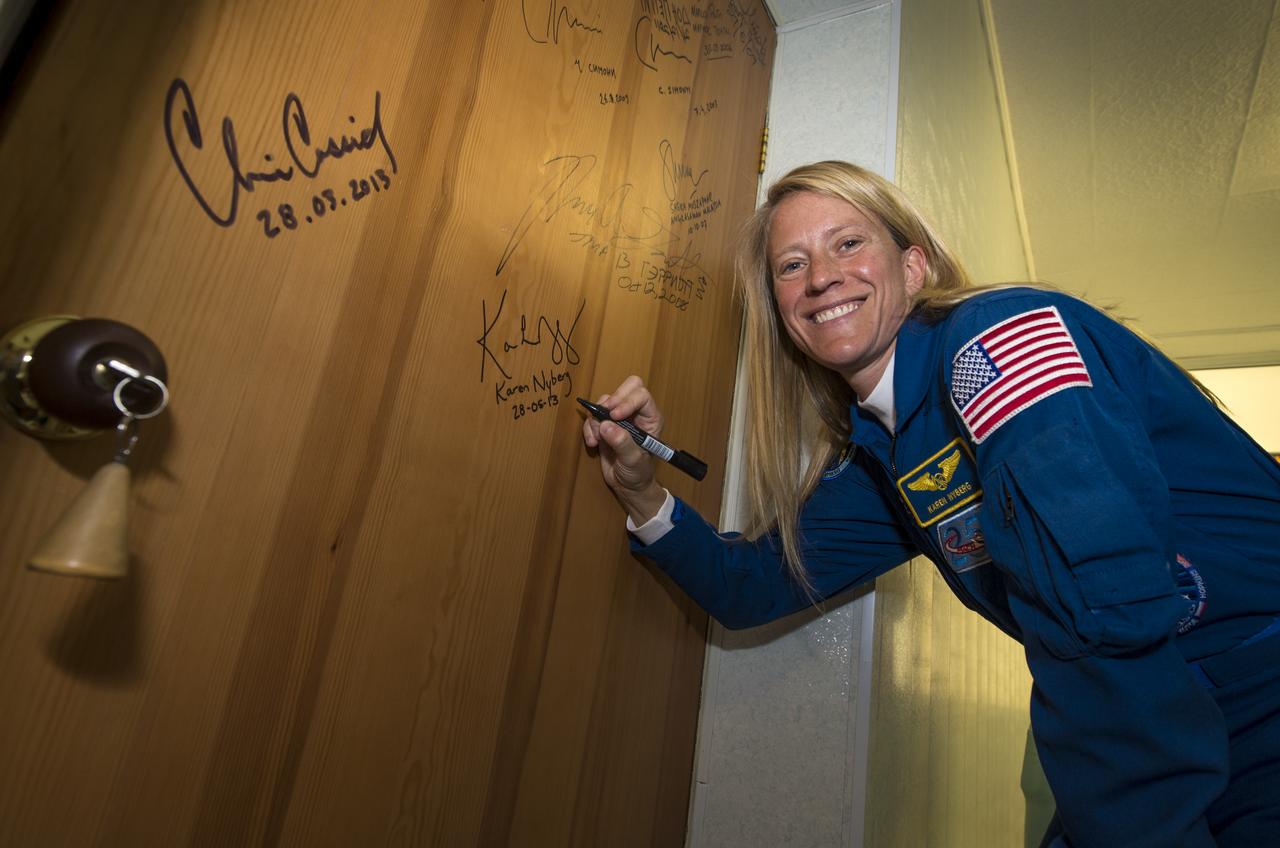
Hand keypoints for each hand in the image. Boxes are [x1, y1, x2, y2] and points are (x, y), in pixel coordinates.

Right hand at [581, 375, 667, 523]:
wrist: (628, 486)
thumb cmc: (638, 474)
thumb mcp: (634, 461)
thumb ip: (622, 443)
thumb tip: (606, 426)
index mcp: (650, 418)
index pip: (641, 395)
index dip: (627, 401)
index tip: (615, 416)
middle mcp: (636, 414)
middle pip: (627, 387)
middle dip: (612, 399)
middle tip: (604, 413)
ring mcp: (620, 418)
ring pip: (606, 401)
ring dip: (597, 418)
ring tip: (597, 439)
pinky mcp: (605, 425)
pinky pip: (593, 416)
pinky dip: (589, 427)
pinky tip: (592, 443)